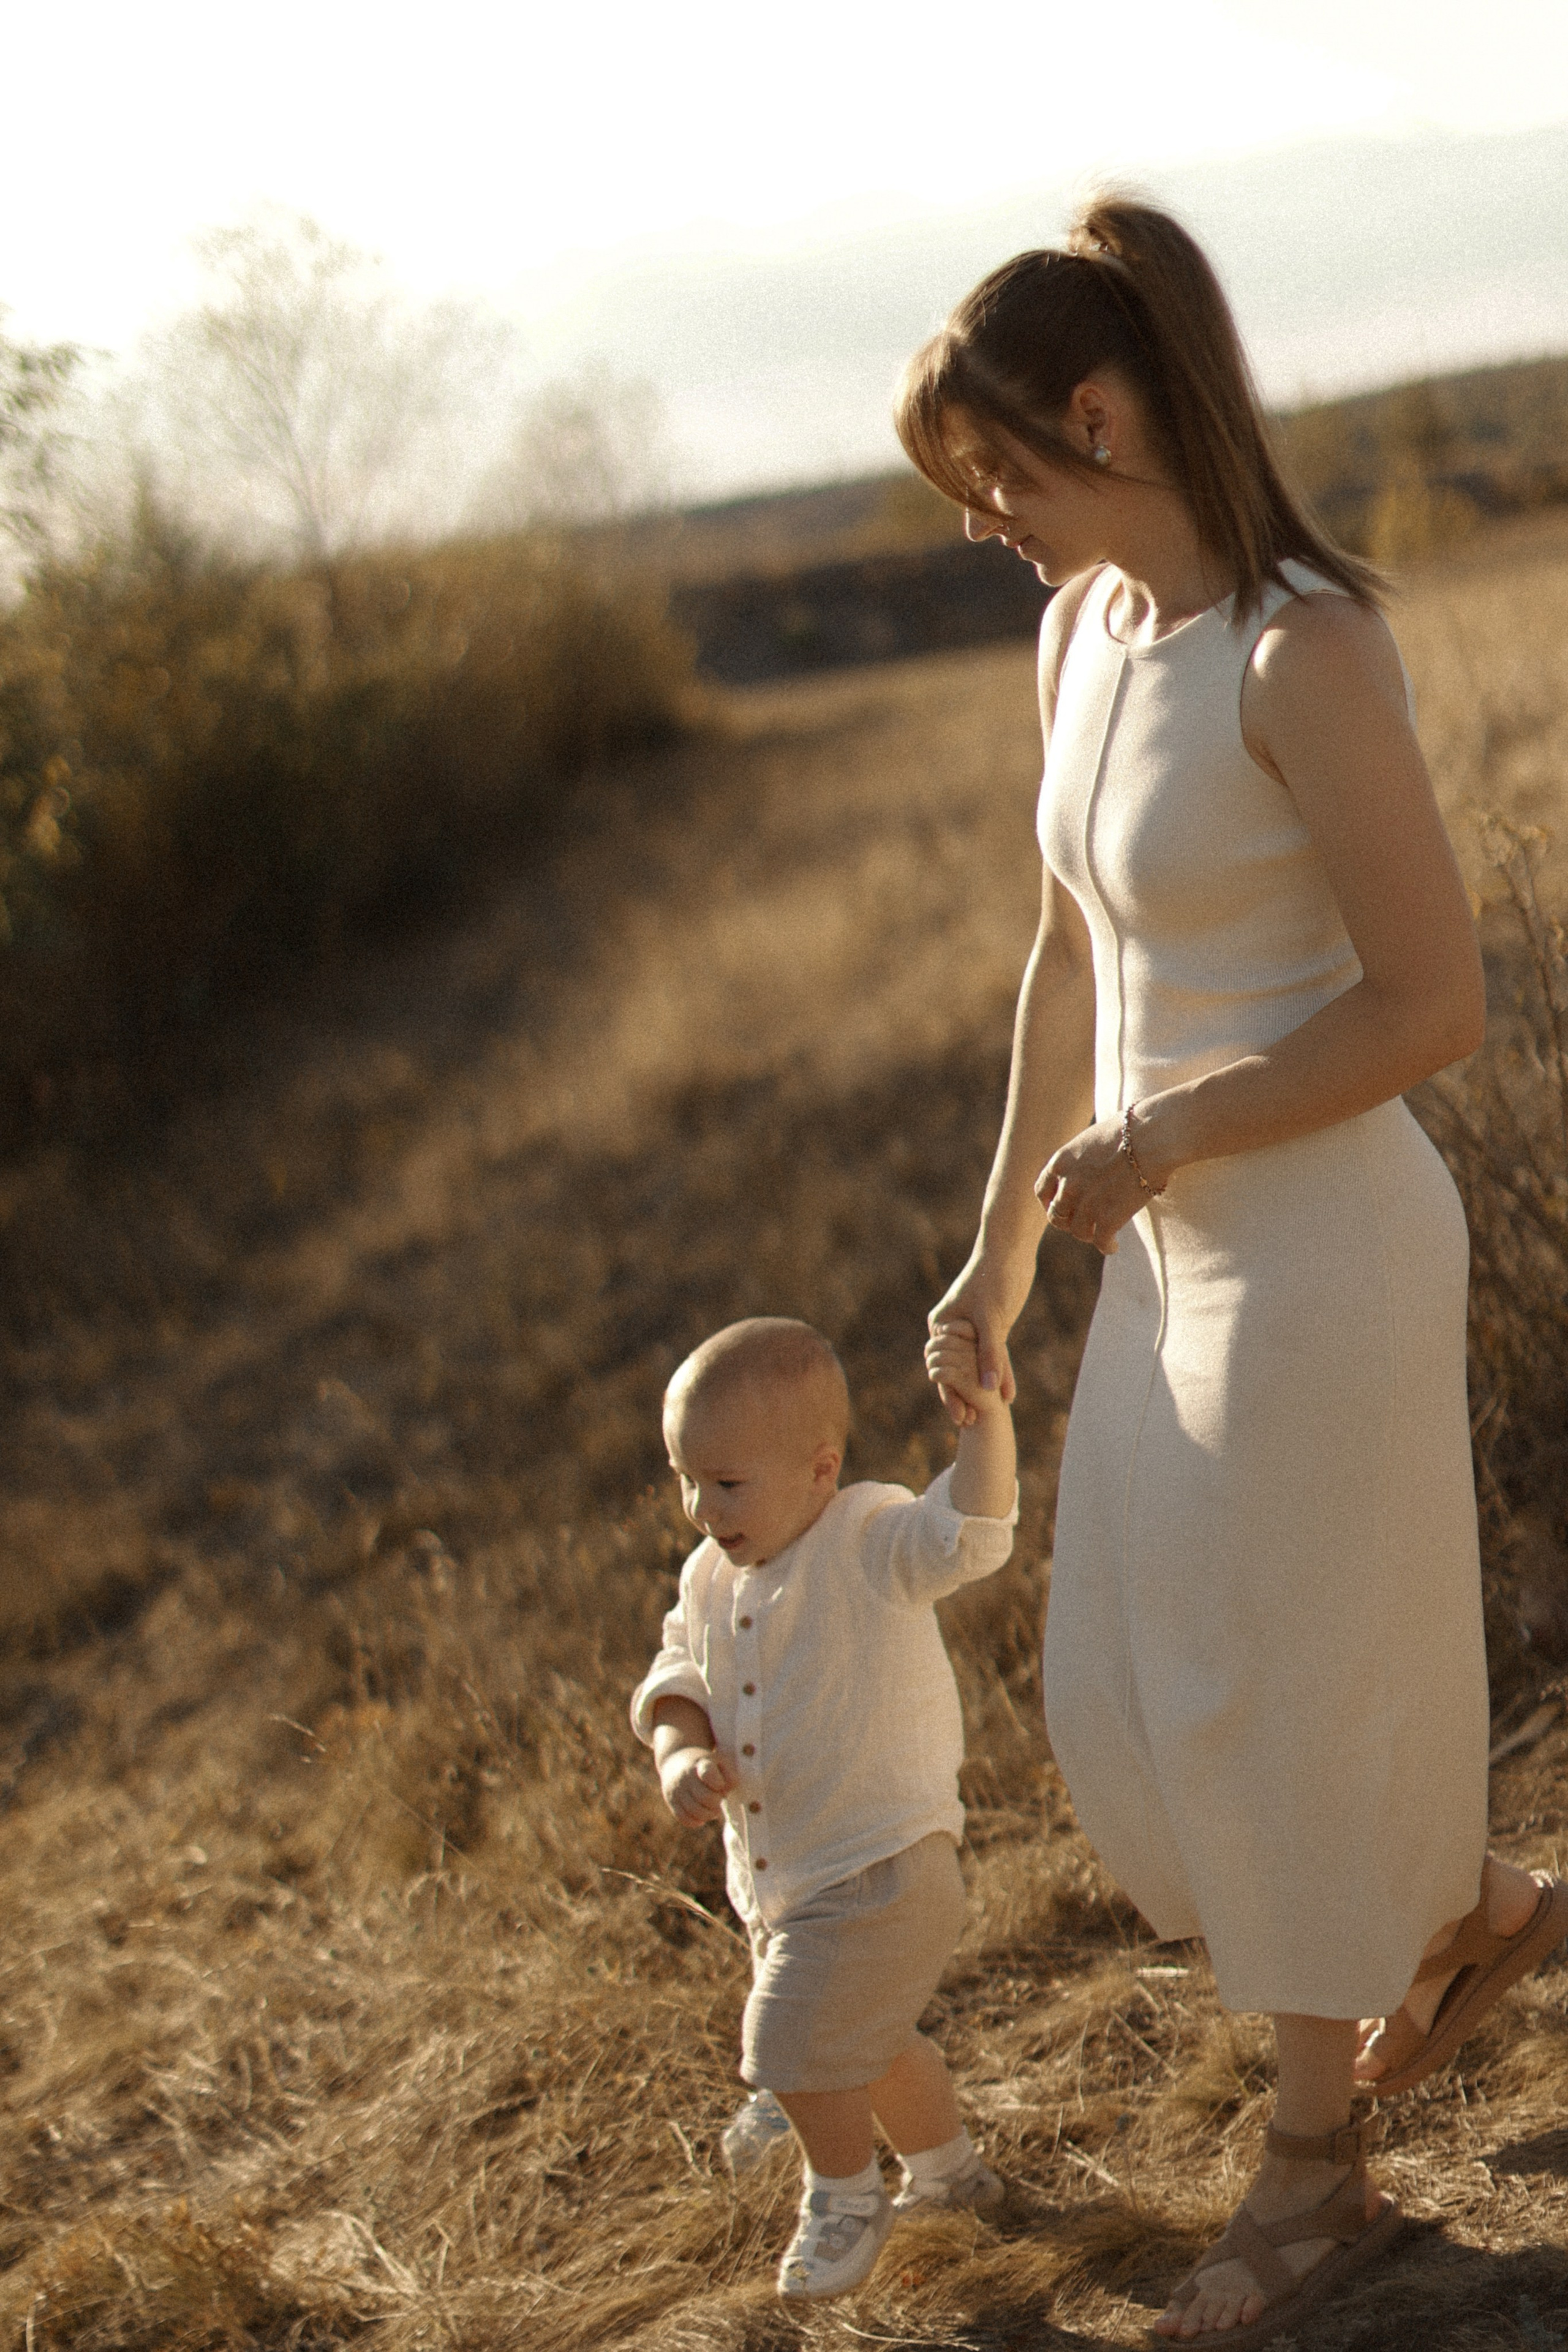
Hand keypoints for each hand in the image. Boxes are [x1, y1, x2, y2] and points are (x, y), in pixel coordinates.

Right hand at [659, 1744, 736, 1827]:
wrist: (674, 1760)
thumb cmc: (703, 1764)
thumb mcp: (718, 1761)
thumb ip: (730, 1775)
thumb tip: (727, 1792)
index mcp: (700, 1764)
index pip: (708, 1773)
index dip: (718, 1783)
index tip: (720, 1784)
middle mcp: (686, 1777)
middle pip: (705, 1797)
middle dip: (717, 1803)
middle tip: (719, 1800)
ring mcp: (677, 1790)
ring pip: (695, 1811)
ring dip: (709, 1814)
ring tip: (713, 1810)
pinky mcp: (671, 1801)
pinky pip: (683, 1818)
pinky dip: (695, 1821)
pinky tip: (701, 1817)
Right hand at [927, 1249, 1033, 1425]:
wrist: (1010, 1248)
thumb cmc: (995, 1277)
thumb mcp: (993, 1319)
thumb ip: (991, 1355)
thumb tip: (989, 1389)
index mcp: (942, 1325)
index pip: (944, 1368)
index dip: (953, 1394)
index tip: (961, 1418)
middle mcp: (952, 1328)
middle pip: (956, 1370)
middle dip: (963, 1396)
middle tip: (970, 1423)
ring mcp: (971, 1327)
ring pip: (975, 1364)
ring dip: (982, 1387)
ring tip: (986, 1415)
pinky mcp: (990, 1324)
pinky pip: (992, 1355)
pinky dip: (999, 1372)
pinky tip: (1007, 1392)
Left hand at [1035, 1116, 1151, 1253]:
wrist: (1152, 1138)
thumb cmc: (1130, 1130)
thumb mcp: (1092, 1140)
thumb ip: (1081, 1159)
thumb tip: (1086, 1168)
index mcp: (1061, 1162)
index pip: (1042, 1191)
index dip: (1049, 1203)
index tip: (1058, 1207)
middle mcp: (1068, 1185)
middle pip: (1057, 1216)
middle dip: (1067, 1222)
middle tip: (1080, 1224)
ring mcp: (1087, 1204)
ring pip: (1078, 1231)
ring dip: (1088, 1235)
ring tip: (1099, 1235)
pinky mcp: (1108, 1219)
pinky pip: (1101, 1241)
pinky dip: (1106, 1246)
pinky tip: (1112, 1246)